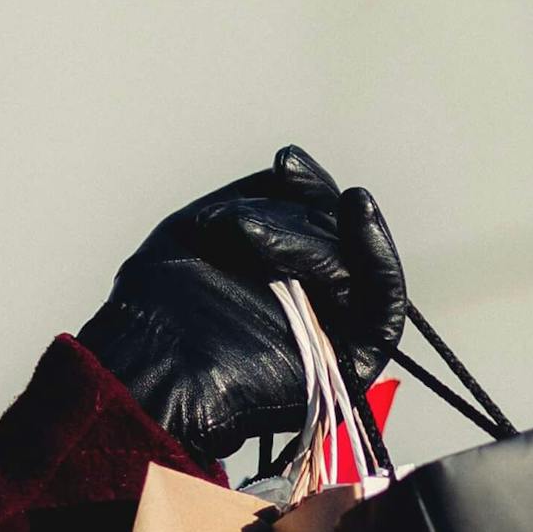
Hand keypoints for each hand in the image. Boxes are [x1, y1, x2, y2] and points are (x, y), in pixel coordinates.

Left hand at [75, 144, 405, 465]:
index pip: (317, 221)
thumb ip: (253, 198)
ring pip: (357, 266)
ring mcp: (337, 330)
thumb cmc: (161, 306)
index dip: (308, 188)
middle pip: (338, 239)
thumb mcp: (199, 230)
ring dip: (319, 238)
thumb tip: (294, 165)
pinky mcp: (354, 361)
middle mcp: (315, 300)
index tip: (287, 162)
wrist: (148, 369)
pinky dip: (379, 259)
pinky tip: (357, 215)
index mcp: (282, 273)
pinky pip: (384, 307)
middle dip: (299, 218)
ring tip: (255, 236)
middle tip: (244, 227)